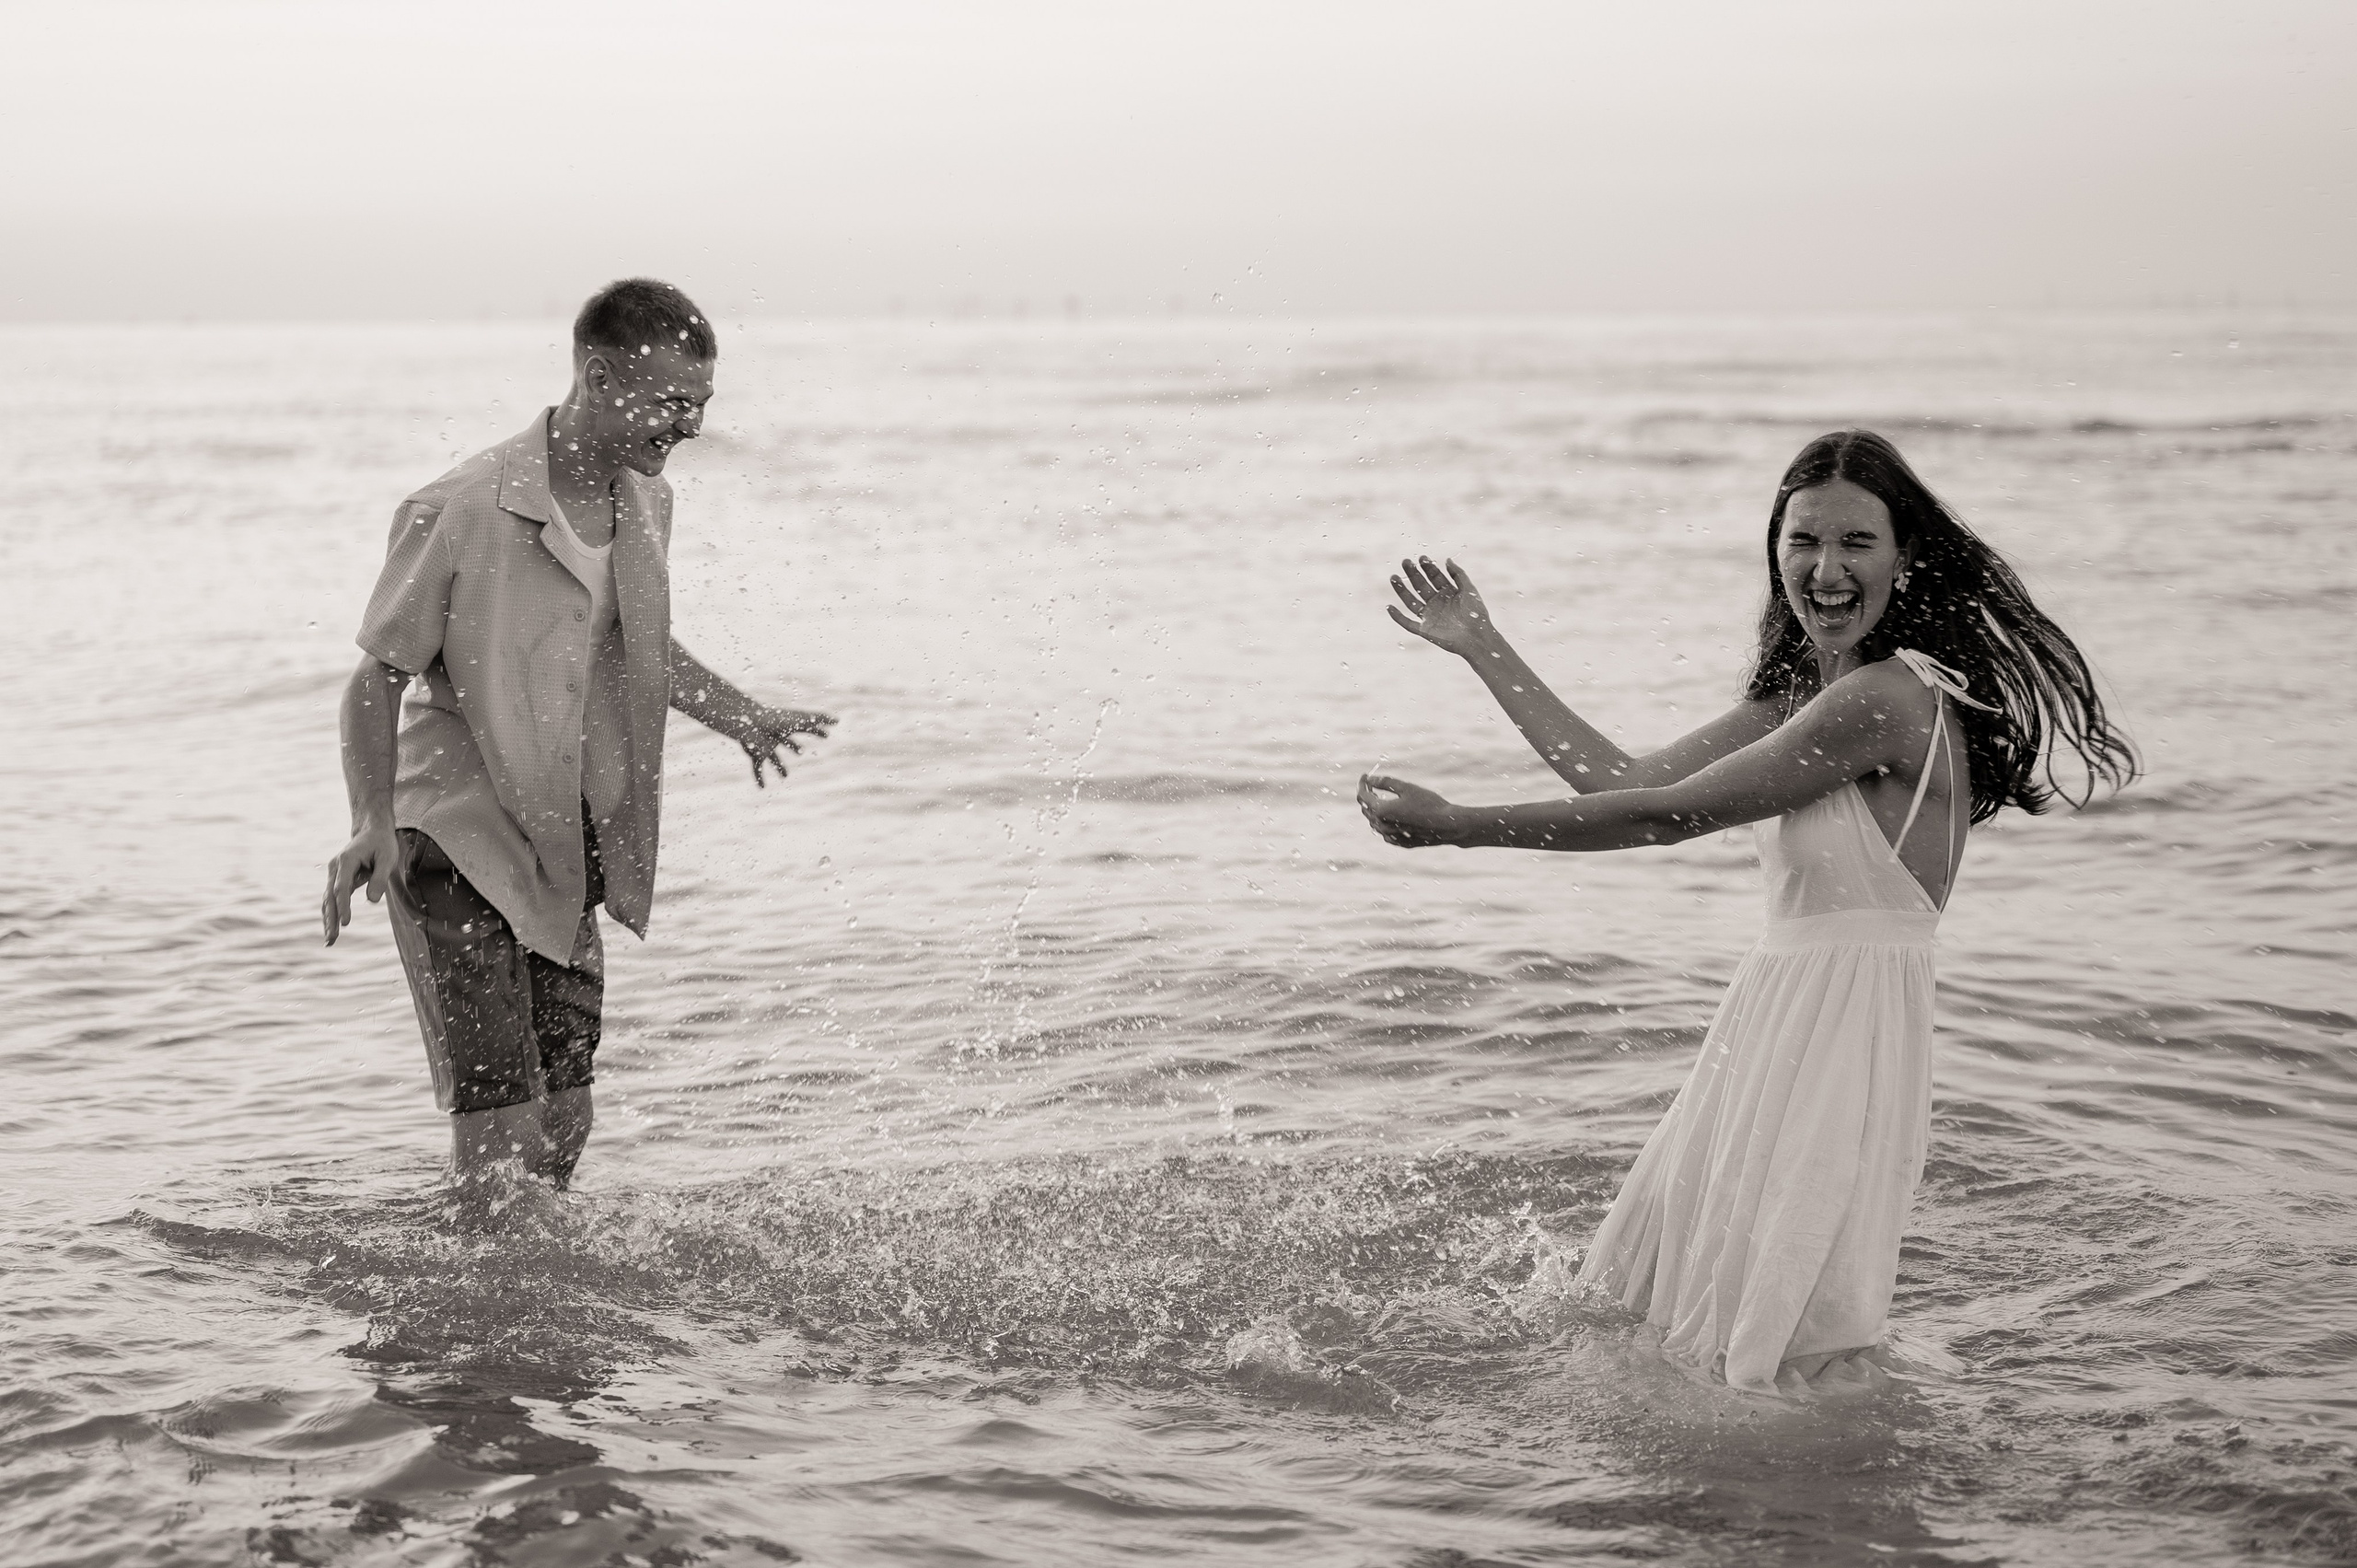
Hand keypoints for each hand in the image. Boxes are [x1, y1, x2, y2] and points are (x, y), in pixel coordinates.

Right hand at [323, 819, 402, 944]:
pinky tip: (331, 929)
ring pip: (328, 900)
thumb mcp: (388, 858)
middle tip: (332, 939)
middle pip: (330, 896)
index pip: (342, 887)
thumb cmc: (382, 844)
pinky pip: (332, 899)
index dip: (343, 906)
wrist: (372, 831)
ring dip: (328, 920)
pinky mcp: (337, 879)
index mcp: (346, 860)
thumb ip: (380, 878)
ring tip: (330, 941)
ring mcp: (334, 874)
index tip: (345, 922)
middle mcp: (335, 868)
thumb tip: (372, 901)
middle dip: (331, 919)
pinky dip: (331, 914)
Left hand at [734, 706, 835, 786]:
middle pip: (787, 742)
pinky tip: (762, 788)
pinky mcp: (757, 755)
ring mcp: (767, 746)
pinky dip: (760, 777)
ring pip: (774, 758)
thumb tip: (837, 721)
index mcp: (788, 726)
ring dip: (780, 767)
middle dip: (794, 746)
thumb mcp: (801, 720)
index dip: (816, 731)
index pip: (805, 728)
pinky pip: (758, 768)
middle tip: (801, 752)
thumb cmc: (776, 720)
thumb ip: (818, 719)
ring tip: (785, 777)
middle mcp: (777, 736)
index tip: (825, 734)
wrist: (750, 724)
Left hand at [1358, 774, 1464, 848]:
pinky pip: (1385, 832)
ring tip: (1379, 797)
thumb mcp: (1407, 788)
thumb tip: (1370, 779)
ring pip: (1374, 822)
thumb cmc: (1429, 804)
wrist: (1448, 825)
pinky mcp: (1401, 842)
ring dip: (1374, 809)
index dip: (1362, 784)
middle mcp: (1382, 826)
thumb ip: (1386, 782)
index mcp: (1381, 811)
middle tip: (1372, 784)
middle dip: (1367, 795)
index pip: (1363, 796)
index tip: (1364, 775)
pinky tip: (1389, 816)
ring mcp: (1391, 836)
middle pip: (1366, 809)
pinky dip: (1383, 822)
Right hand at [1387, 556, 1494, 657]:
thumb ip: (1458, 574)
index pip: (1435, 577)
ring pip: (1411, 601)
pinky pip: (1407, 623)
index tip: (1421, 558)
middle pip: (1421, 585)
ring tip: (1393, 577)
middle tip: (1405, 562)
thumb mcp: (1469, 589)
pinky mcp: (1424, 630)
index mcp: (1448, 593)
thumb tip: (1446, 560)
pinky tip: (1389, 607)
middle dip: (1413, 574)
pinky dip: (1397, 617)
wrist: (1476, 637)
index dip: (1428, 567)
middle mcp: (1437, 603)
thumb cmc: (1476, 614)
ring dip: (1401, 590)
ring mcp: (1430, 616)